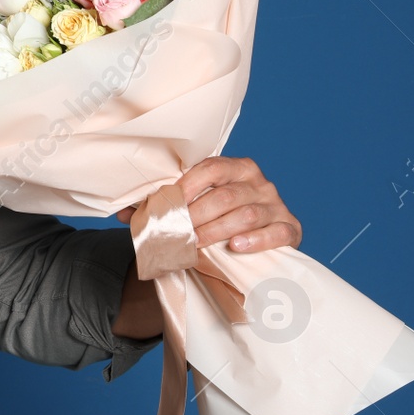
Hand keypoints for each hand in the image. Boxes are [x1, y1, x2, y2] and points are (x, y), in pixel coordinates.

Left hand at [116, 155, 301, 252]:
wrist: (250, 245)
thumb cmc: (215, 221)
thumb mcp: (193, 209)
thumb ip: (164, 207)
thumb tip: (123, 212)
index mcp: (236, 167)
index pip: (210, 168)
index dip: (186, 187)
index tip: (166, 205)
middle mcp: (259, 182)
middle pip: (225, 196)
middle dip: (195, 216)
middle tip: (174, 233)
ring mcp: (276, 205)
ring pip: (245, 215)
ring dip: (216, 231)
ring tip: (194, 244)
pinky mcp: (290, 229)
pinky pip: (277, 233)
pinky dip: (256, 240)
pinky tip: (235, 247)